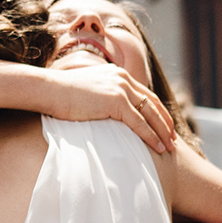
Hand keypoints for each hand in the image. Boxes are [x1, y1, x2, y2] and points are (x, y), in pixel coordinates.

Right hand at [42, 66, 175, 152]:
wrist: (49, 90)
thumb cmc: (61, 96)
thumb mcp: (87, 93)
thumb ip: (101, 98)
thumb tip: (103, 113)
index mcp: (117, 74)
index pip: (145, 94)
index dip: (157, 111)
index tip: (164, 126)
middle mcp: (123, 78)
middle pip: (153, 103)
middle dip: (165, 122)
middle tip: (173, 138)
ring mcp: (120, 88)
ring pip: (150, 113)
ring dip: (162, 132)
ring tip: (169, 147)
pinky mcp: (115, 101)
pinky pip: (139, 122)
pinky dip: (151, 136)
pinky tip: (158, 147)